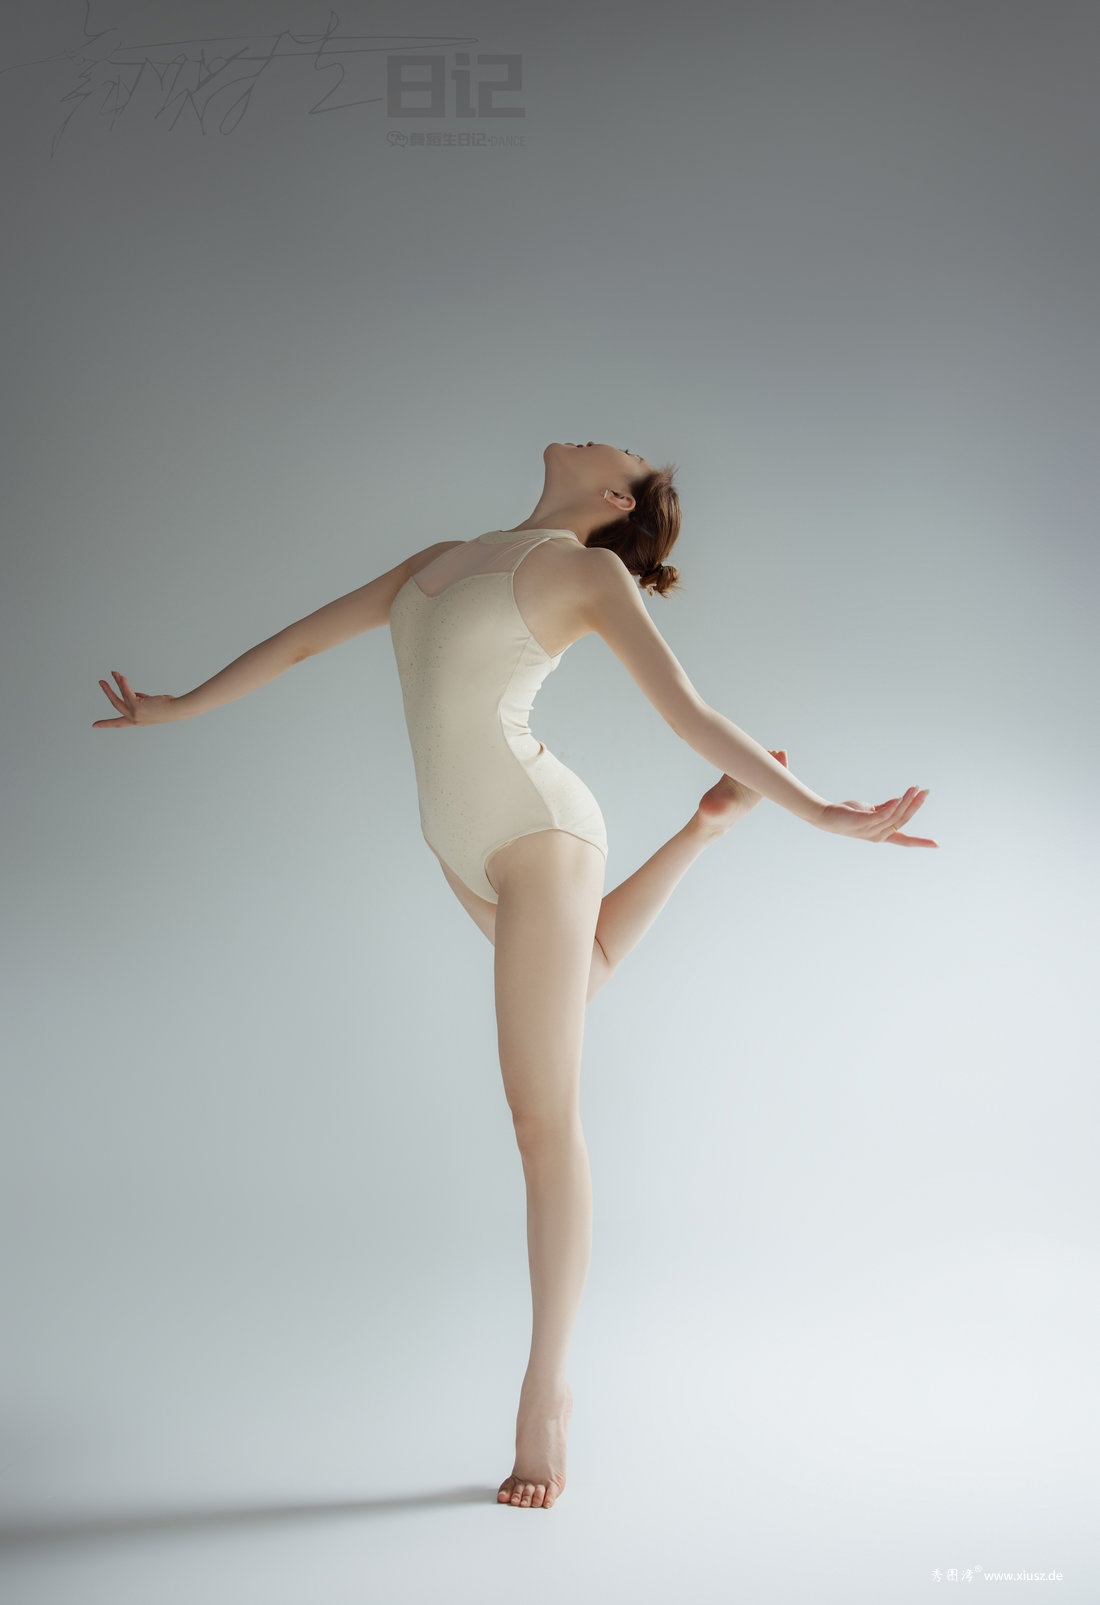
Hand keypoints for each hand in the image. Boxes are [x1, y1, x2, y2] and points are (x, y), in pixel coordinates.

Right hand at [93, 671, 178, 727]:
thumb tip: (132, 692)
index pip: (119, 723)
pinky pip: (127, 692)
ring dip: (115, 683)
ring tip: (112, 673)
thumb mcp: (151, 705)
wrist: (176, 710)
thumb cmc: (168, 707)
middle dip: (107, 692)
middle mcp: (134, 719)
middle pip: (116, 704)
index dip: (106, 723)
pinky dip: (123, 684)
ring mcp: (135, 713)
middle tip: (101, 682)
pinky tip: (121, 676)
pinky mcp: (137, 706)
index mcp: (137, 721)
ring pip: (120, 696)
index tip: (94, 725)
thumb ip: (140, 699)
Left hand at [818, 787, 937, 846]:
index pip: (905, 840)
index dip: (921, 842)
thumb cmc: (849, 815)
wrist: (827, 816)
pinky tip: (900, 797)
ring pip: (895, 816)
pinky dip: (893, 806)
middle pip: (903, 821)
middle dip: (916, 806)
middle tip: (926, 792)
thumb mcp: (871, 811)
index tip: (937, 845)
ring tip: (915, 788)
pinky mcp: (863, 822)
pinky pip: (882, 815)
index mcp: (883, 835)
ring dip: (907, 801)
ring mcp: (871, 830)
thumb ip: (886, 808)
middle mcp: (879, 835)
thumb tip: (901, 800)